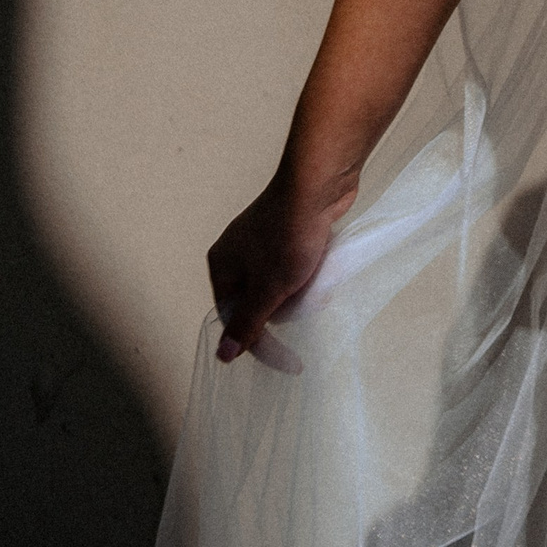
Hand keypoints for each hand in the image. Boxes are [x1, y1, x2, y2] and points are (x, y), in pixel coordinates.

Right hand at [207, 167, 355, 365]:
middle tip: (307, 296)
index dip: (264, 346)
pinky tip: (324, 262)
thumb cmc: (290, 236)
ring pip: (283, 285)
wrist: (318, 184)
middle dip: (289, 307)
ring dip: (304, 288)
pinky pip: (297, 265)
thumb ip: (247, 324)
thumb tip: (223, 355)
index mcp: (222, 267)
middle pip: (261, 303)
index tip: (292, 362)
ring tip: (319, 275)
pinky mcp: (288, 231)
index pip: (237, 321)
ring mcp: (262, 240)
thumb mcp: (268, 291)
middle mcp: (237, 253)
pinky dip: (311, 269)